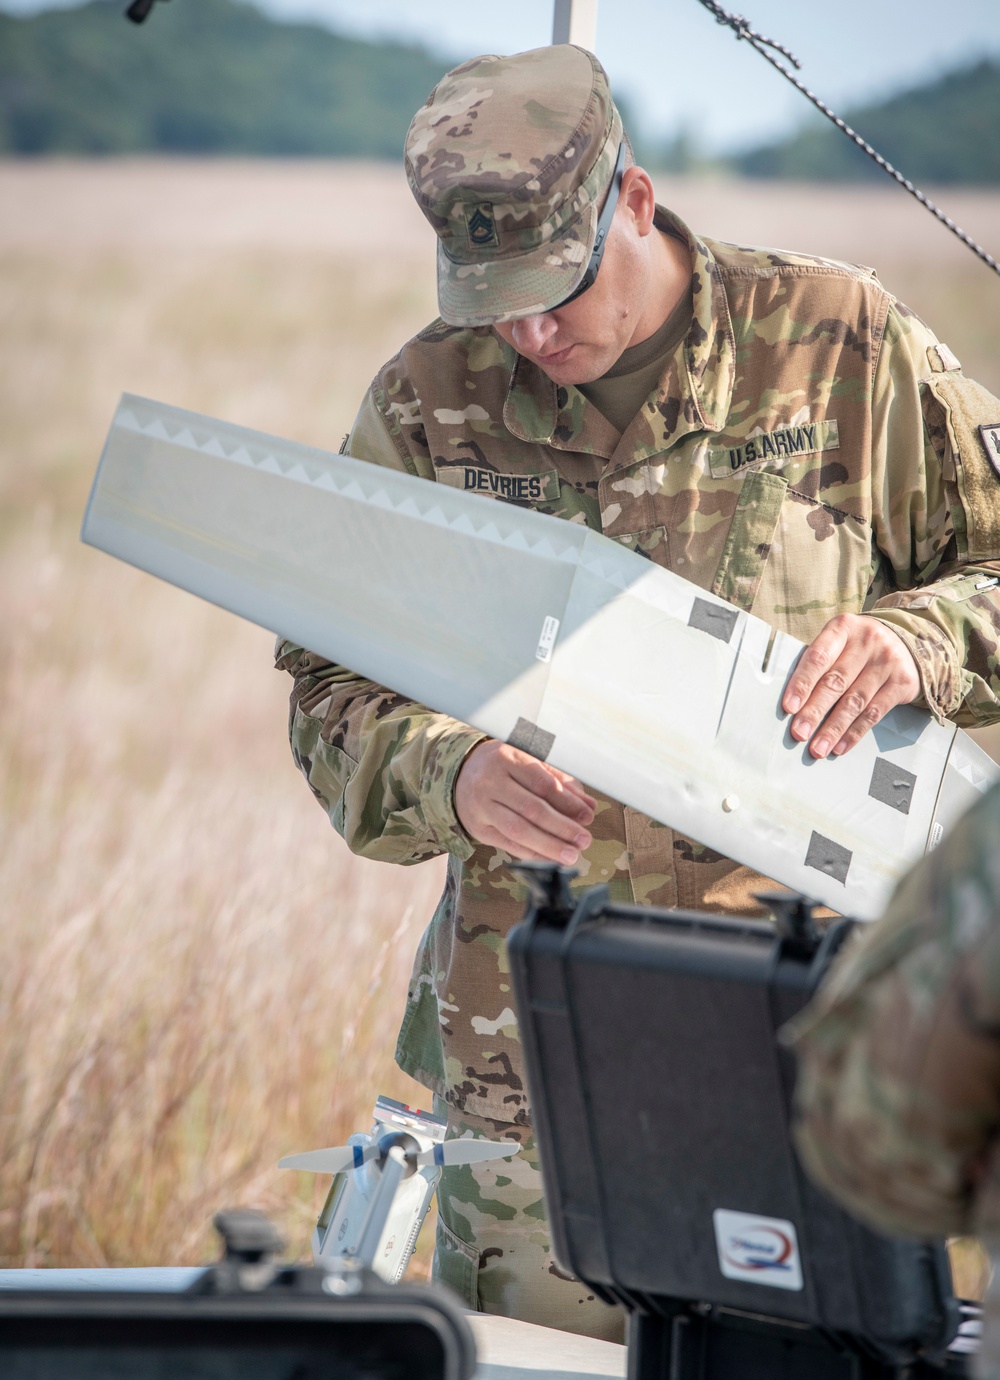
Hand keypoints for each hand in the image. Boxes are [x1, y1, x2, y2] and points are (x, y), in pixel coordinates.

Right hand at [454, 739, 595, 863]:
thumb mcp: (528, 762)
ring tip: (572, 855)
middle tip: (584, 840)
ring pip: (519, 830)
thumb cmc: (503, 767)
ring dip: (549, 846)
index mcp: (507, 759)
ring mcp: (481, 807)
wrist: (459, 775)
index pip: (542, 784)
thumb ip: (560, 782)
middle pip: (532, 809)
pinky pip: (508, 845)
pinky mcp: (478, 828)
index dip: (568, 803)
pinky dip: (532, 853)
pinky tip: (551, 858)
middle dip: (562, 828)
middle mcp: (491, 782)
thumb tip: (587, 806)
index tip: (587, 815)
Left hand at [782, 614, 920, 758]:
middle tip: (799, 733)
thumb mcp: (839, 642)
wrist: (906, 641)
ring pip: (854, 702)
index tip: (789, 707)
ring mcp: (887, 661)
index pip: (818, 657)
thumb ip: (818, 664)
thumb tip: (792, 704)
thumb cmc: (858, 647)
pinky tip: (841, 746)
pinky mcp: (902, 682)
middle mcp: (867, 641)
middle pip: (836, 681)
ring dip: (833, 729)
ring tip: (818, 747)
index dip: (802, 683)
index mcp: (843, 628)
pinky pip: (874, 713)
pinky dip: (854, 733)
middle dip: (814, 712)